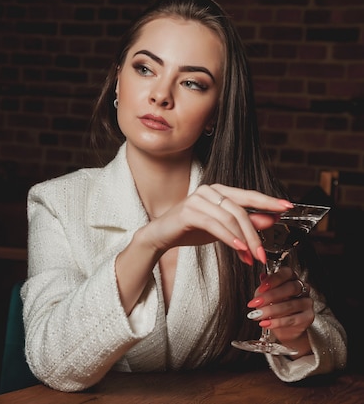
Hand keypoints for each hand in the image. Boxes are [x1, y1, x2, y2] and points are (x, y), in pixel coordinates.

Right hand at [141, 183, 292, 264]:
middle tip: (264, 254)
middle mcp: (209, 191)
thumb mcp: (222, 229)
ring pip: (230, 218)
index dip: (268, 200)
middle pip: (241, 210)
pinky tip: (239, 249)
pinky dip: (229, 238)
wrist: (160, 236)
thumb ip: (244, 223)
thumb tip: (271, 220)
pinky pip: (215, 225)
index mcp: (218, 190)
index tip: (288, 207)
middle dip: (255, 233)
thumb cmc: (190, 230)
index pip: (248, 195)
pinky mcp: (188, 212)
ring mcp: (197, 199)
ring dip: (244, 240)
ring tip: (252, 258)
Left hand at [246, 266, 313, 346]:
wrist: (283, 326)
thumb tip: (263, 277)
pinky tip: (267, 323)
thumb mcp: (264, 294)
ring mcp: (307, 302)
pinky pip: (293, 319)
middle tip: (256, 303)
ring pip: (291, 305)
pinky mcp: (308, 317)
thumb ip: (264, 287)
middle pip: (291, 288)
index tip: (261, 288)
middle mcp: (302, 288)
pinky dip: (278, 322)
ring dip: (271, 310)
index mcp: (291, 278)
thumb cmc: (273, 305)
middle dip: (271, 295)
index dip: (273, 280)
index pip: (286, 273)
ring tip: (258, 315)